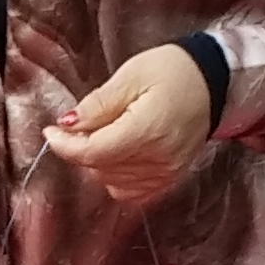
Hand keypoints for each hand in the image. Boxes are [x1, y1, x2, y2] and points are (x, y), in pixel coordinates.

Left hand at [41, 43, 216, 207]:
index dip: (65, 145)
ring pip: (110, 182)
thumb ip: (97, 105)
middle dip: (82, 147)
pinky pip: (128, 192)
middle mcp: (159, 159)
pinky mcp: (169, 180)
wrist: (213, 82)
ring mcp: (166, 174)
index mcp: (148, 129)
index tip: (51, 131)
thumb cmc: (174, 72)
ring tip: (109, 132)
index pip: (94, 152)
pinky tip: (120, 153)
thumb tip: (67, 125)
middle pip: (99, 168)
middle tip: (84, 122)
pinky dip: (116, 176)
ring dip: (99, 161)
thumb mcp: (131, 76)